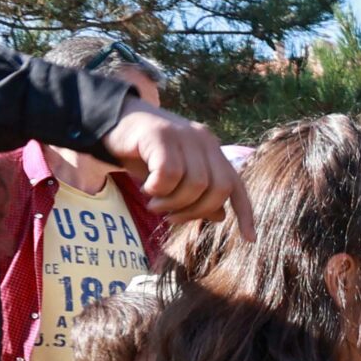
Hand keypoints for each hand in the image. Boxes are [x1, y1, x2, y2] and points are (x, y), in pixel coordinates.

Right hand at [101, 101, 255, 231]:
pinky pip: (170, 173)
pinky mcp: (161, 134)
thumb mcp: (174, 178)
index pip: (236, 185)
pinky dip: (159, 188)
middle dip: (195, 211)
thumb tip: (221, 216)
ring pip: (196, 183)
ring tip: (154, 203)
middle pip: (218, 188)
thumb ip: (197, 194)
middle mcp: (204, 141)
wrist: (110, 121)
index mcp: (212, 151)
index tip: (250, 239)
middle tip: (170, 217)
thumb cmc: (144, 154)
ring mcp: (184, 135)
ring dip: (172, 202)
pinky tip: (147, 187)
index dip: (245, 213)